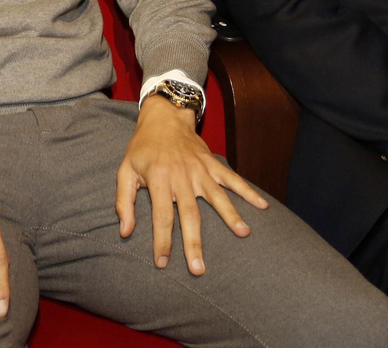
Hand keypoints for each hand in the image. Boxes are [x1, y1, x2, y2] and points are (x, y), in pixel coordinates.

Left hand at [117, 96, 268, 274]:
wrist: (164, 118)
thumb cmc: (142, 149)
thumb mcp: (125, 171)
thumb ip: (124, 202)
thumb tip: (125, 232)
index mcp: (158, 179)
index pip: (161, 216)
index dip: (161, 241)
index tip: (163, 263)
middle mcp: (181, 176)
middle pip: (189, 214)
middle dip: (194, 242)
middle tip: (199, 268)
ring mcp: (200, 170)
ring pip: (216, 197)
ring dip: (230, 215)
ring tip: (243, 234)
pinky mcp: (212, 164)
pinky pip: (232, 179)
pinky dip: (248, 191)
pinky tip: (262, 206)